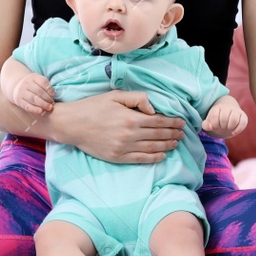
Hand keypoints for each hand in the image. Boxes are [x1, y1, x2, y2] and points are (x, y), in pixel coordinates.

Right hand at [8, 72, 55, 114]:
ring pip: (33, 98)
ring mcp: (22, 92)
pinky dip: (34, 109)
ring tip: (49, 108)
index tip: (53, 94)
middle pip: (38, 91)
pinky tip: (40, 111)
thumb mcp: (37, 80)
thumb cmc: (32, 84)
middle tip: (52, 103)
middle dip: (47, 98)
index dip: (49, 88)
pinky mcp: (19, 101)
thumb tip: (53, 95)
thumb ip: (45, 85)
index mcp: (33, 77)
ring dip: (42, 104)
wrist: (16, 86)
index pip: (42, 81)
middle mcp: (26, 84)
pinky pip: (27, 105)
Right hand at [53, 91, 184, 164]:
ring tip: (176, 143)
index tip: (182, 122)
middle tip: (183, 133)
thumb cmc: (93, 107)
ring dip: (167, 145)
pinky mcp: (118, 157)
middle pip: (158, 135)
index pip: (159, 121)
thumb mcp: (115, 96)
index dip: (172, 122)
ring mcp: (124, 148)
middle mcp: (130, 135)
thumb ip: (137, 99)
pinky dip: (154, 158)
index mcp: (131, 118)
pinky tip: (162, 155)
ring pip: (152, 148)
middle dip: (173, 134)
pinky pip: (141, 159)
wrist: (72, 124)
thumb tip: (153, 108)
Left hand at [201, 97, 247, 137]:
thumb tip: (208, 126)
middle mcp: (227, 107)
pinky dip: (237, 130)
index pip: (214, 116)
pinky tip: (233, 132)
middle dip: (222, 126)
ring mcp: (236, 111)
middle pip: (224, 118)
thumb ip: (206, 125)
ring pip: (234, 120)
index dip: (214, 124)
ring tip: (228, 128)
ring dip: (229, 127)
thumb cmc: (217, 119)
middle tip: (222, 127)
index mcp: (217, 108)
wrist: (228, 113)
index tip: (215, 126)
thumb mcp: (210, 122)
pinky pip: (242, 123)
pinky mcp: (243, 116)